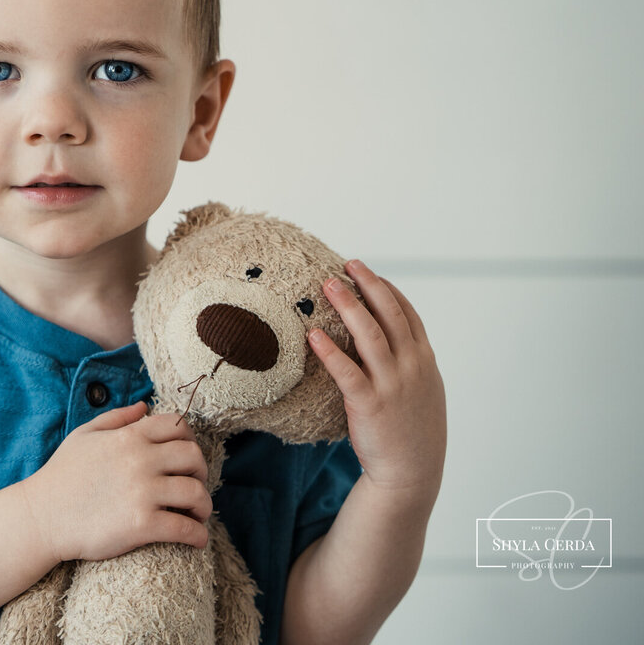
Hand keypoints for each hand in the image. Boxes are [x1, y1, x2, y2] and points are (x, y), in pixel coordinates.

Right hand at [19, 401, 211, 562]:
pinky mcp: (142, 524)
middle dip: (201, 472)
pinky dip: (198, 535)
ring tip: (197, 515)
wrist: (41, 517)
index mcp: (129, 436)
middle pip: (194, 457)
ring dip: (204, 505)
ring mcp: (142, 492)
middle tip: (194, 485)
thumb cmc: (61, 476)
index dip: (189, 439)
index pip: (177, 425)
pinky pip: (186, 528)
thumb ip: (116, 418)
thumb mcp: (84, 435)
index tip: (186, 457)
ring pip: (197, 493)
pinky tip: (197, 540)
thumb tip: (145, 406)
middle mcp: (140, 460)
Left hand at [309, 260, 446, 499]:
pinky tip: (313, 335)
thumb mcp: (422, 391)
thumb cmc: (412, 432)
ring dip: (349, 306)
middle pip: (390, 315)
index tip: (367, 271)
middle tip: (347, 263)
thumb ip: (406, 363)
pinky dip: (330, 351)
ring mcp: (393, 385)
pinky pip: (347, 372)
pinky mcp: (370, 405)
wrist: (412, 474)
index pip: (407, 314)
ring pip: (370, 335)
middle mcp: (412, 367)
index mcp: (424, 361)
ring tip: (328, 284)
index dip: (387, 289)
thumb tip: (385, 341)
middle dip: (369, 285)